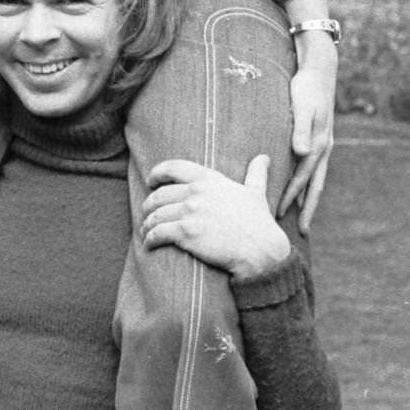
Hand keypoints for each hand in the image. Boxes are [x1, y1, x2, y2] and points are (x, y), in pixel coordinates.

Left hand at [141, 155, 291, 282]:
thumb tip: (264, 158)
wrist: (261, 250)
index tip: (150, 180)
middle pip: (159, 195)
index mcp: (210, 180)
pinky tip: (149, 244)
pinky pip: (157, 233)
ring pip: (155, 215)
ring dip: (147, 225)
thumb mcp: (257, 193)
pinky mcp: (185, 232)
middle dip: (149, 205)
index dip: (157, 173)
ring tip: (146, 231)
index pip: (175, 168)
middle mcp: (197, 192)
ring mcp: (190, 212)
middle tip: (147, 214)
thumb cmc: (259, 224)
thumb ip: (256, 174)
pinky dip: (149, 239)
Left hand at [282, 36, 336, 229]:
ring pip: (315, 180)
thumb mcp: (303, 108)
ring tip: (300, 218)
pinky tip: (298, 189)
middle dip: (307, 210)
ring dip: (307, 199)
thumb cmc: (306, 88)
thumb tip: (302, 153)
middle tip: (302, 233)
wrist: (320, 71)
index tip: (278, 215)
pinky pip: (313, 169)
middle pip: (315, 186)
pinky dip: (306, 184)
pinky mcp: (318, 140)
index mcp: (317, 145)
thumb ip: (301, 130)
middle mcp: (322, 149)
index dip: (290, 197)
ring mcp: (322, 145)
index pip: (301, 178)